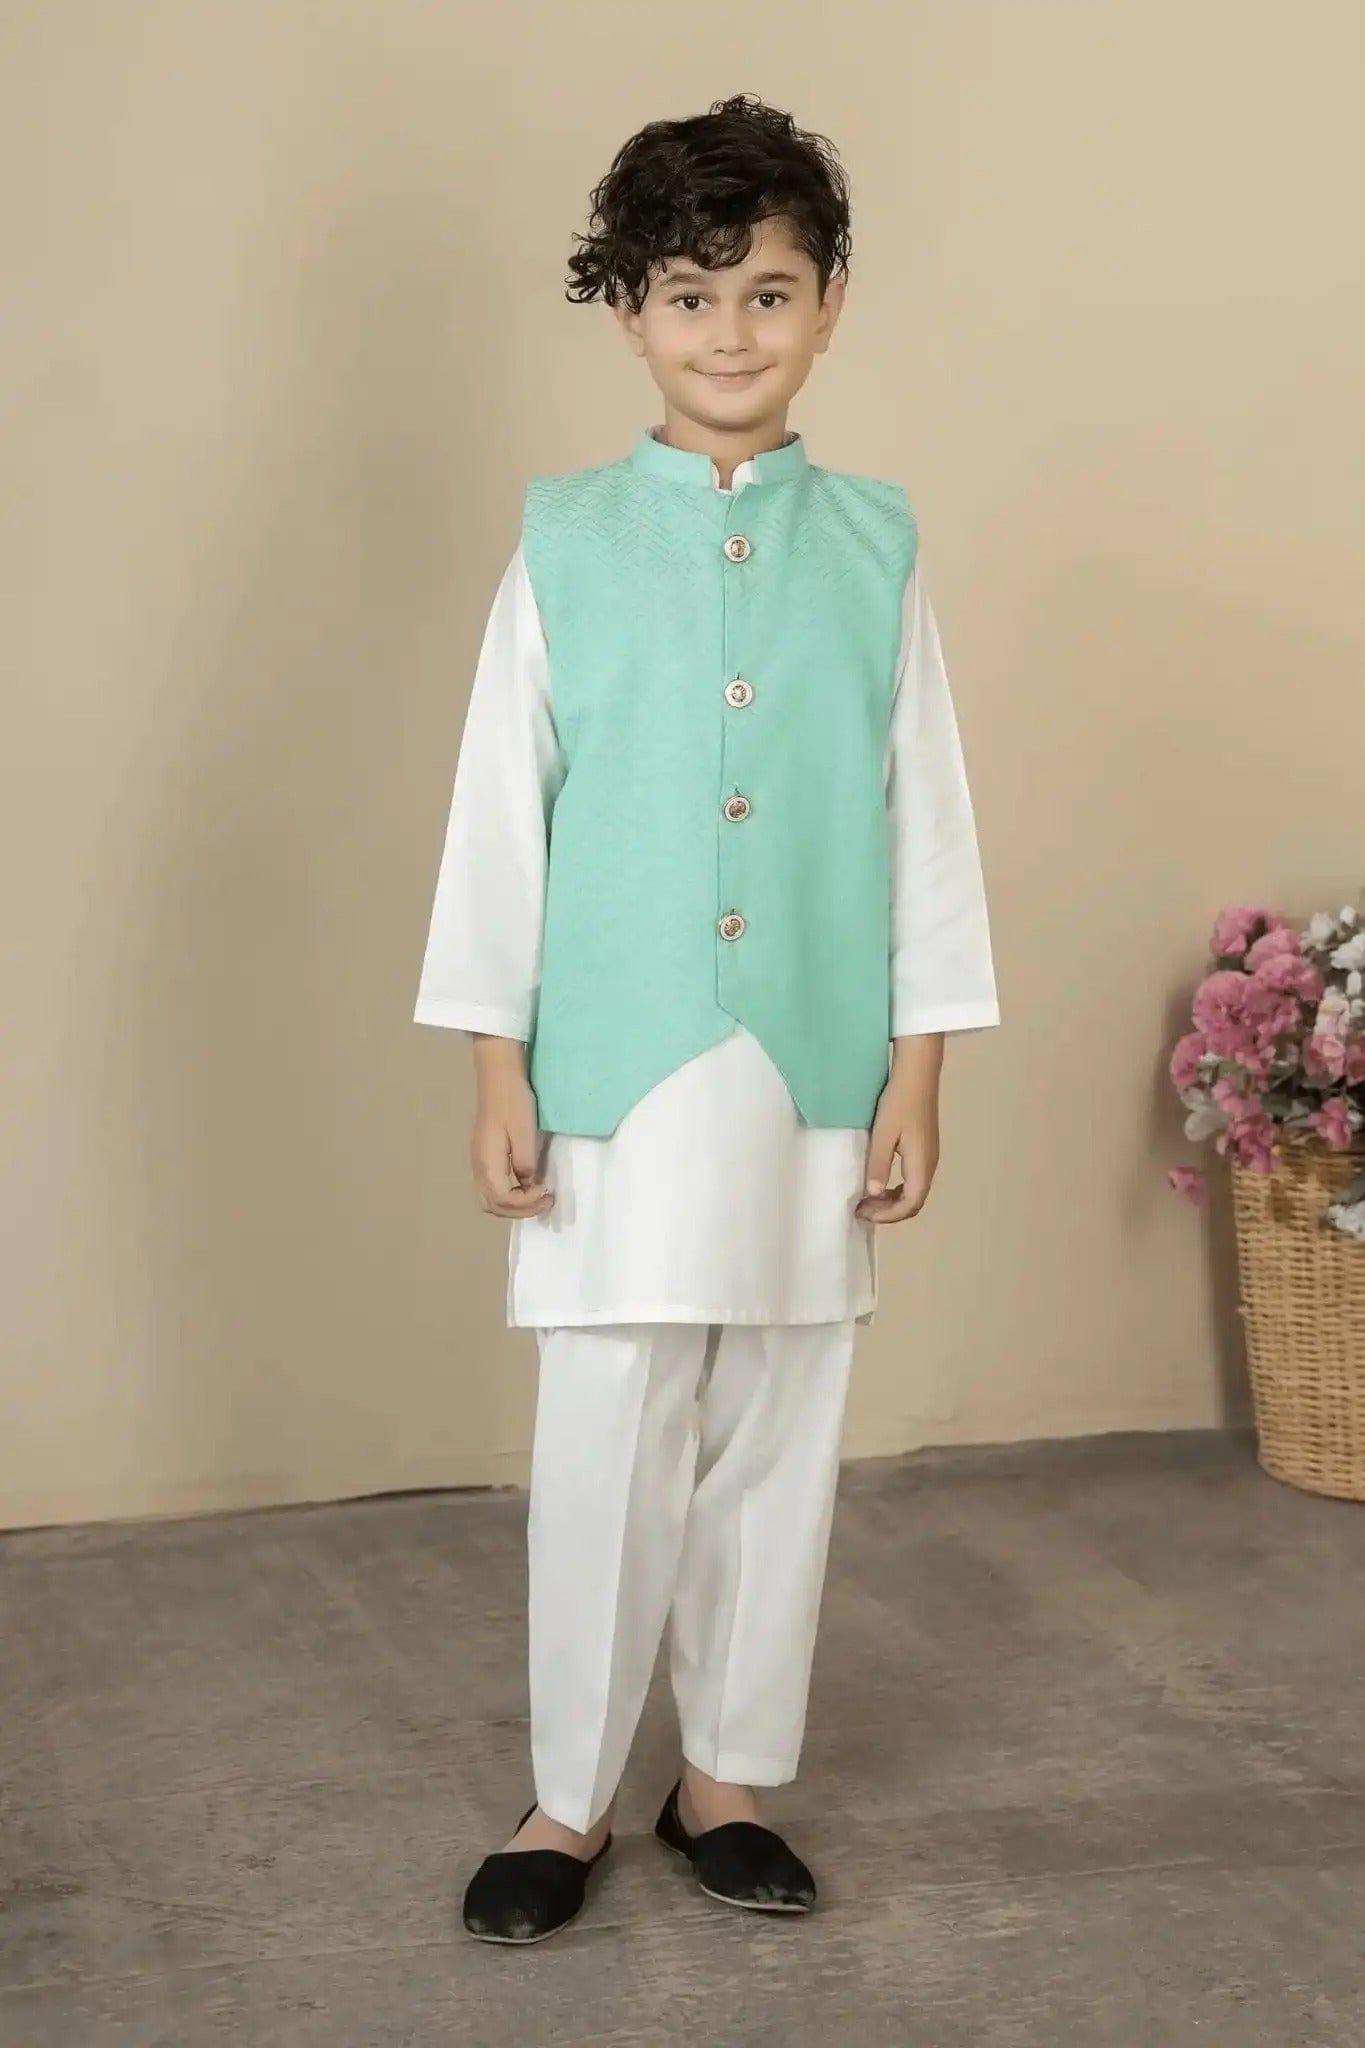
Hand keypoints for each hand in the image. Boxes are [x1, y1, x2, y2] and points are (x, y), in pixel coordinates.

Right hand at [468, 1037, 553, 1218]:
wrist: (499, 1077)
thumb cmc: (513, 1103)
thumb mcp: (525, 1134)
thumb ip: (526, 1164)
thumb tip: (528, 1183)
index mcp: (487, 1163)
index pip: (503, 1200)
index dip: (526, 1204)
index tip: (546, 1193)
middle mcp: (478, 1167)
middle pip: (493, 1205)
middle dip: (520, 1211)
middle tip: (544, 1201)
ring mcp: (479, 1161)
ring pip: (491, 1198)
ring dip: (514, 1204)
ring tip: (536, 1196)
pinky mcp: (485, 1155)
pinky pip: (493, 1186)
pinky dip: (509, 1194)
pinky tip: (526, 1184)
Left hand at [854, 1038, 942, 1224]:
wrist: (917, 1073)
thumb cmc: (899, 1102)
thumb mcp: (884, 1133)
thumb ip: (878, 1164)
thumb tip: (873, 1193)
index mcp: (922, 1165)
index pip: (910, 1205)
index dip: (887, 1216)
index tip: (863, 1213)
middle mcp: (929, 1165)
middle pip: (914, 1202)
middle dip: (888, 1211)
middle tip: (862, 1208)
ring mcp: (929, 1156)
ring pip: (914, 1191)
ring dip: (892, 1200)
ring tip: (867, 1197)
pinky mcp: (924, 1147)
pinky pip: (913, 1178)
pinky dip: (896, 1187)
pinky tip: (879, 1180)